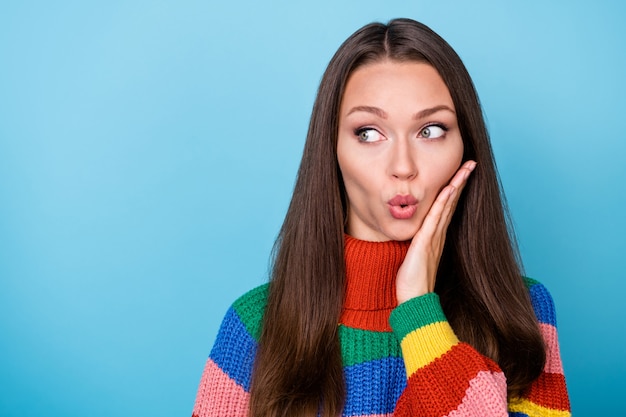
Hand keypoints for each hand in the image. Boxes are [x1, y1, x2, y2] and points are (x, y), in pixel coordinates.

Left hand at [395, 160, 476, 303]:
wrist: (414, 300)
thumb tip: (415, 235)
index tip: (461, 173)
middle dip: (461, 181)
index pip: (448, 207)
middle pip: (452, 202)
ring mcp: (434, 237)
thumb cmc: (412, 282)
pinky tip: (448, 189)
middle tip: (471, 163)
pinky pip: (435, 218)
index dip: (455, 189)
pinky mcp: (426, 242)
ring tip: (465, 168)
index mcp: (436, 236)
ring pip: (447, 205)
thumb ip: (418, 244)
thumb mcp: (415, 256)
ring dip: (456, 185)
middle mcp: (438, 234)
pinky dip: (443, 202)